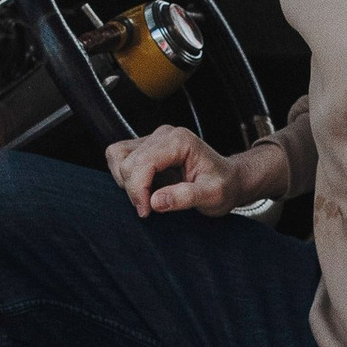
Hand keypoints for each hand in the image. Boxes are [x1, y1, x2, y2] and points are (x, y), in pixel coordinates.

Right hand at [107, 125, 289, 220]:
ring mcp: (153, 139)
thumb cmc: (224, 186)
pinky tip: (143, 189)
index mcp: (180, 141)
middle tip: (149, 209)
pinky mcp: (146, 147)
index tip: (147, 211)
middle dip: (133, 189)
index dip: (139, 190)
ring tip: (145, 197)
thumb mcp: (212, 196)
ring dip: (124, 180)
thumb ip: (186, 197)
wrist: (229, 179)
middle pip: (126, 161)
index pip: (143, 163)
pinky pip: (120, 157)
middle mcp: (164, 134)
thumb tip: (155, 201)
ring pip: (117, 155)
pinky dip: (123, 176)